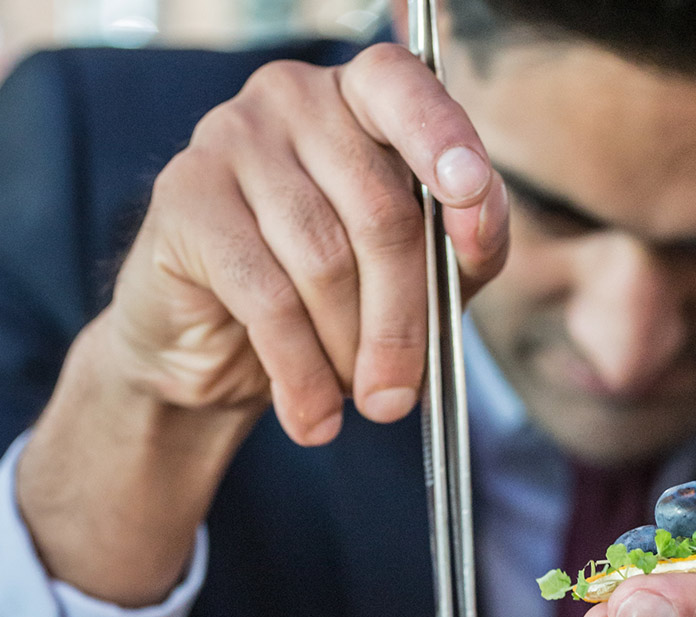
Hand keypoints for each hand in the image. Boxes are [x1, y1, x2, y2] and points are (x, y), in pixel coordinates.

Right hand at [15, 44, 509, 606]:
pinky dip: (301, 372)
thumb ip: (467, 243)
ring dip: (349, 352)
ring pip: (325, 260)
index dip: (445, 140)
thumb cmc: (336, 298)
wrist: (215, 347)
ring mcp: (231, 137)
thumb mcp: (423, 272)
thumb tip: (478, 225)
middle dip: (403, 322)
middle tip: (399, 397)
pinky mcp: (185, 196)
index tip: (471, 192)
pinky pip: (266, 296)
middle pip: (381, 212)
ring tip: (352, 395)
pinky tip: (311, 415)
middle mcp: (296, 98)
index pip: (408, 90)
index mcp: (366, 98)